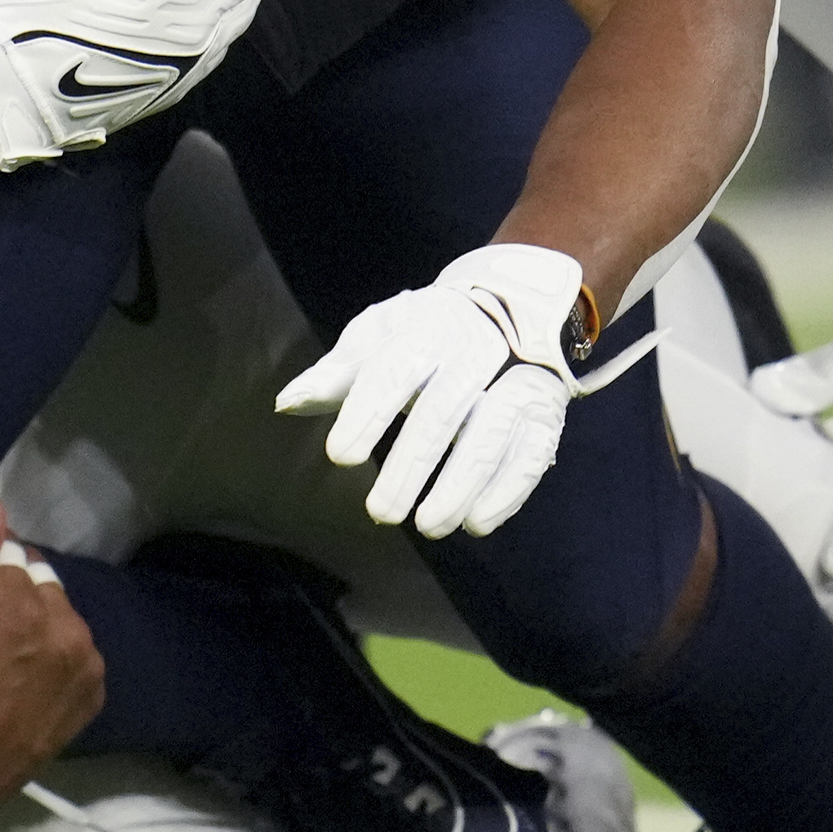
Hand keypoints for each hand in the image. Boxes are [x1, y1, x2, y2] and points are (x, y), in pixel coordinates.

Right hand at [0, 496, 103, 811]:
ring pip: (60, 613)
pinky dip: (56, 655)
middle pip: (38, 578)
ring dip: (38, 623)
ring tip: (4, 658)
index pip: (8, 549)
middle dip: (14, 592)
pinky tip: (28, 680)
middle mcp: (65, 624)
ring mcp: (85, 661)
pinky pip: (76, 650)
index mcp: (20, 600)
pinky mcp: (94, 692)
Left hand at [276, 243, 582, 538]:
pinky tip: (476, 523)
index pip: (396, 369)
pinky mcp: (545, 412)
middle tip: (381, 512)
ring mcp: (517, 380)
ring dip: (461, 485)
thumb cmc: (426, 332)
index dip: (368, 411)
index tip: (341, 456)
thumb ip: (336, 373)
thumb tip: (287, 403)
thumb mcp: (379, 336)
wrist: (514, 306)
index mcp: (427, 327)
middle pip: (445, 409)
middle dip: (412, 464)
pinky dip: (506, 492)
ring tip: (429, 526)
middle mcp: (476, 351)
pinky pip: (531, 453)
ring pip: (492, 434)